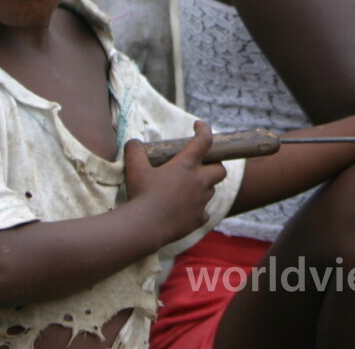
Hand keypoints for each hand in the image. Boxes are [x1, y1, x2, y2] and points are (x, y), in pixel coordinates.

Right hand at [123, 122, 227, 246]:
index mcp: (187, 165)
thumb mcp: (134, 168)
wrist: (145, 227)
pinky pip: (203, 213)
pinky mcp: (198, 219)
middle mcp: (199, 182)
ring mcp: (201, 202)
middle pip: (220, 170)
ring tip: (187, 188)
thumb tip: (134, 142)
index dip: (204, 129)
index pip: (204, 140)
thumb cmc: (142, 195)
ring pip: (211, 190)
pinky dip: (197, 210)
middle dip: (214, 165)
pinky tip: (186, 211)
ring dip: (203, 187)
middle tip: (201, 165)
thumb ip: (135, 150)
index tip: (198, 126)